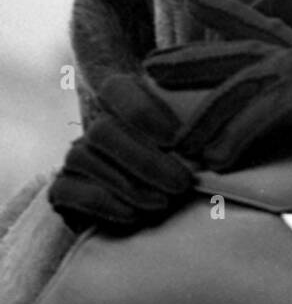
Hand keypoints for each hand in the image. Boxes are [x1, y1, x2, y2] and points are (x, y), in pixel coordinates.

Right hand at [49, 75, 195, 233]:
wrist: (159, 210)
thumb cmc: (189, 167)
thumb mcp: (198, 144)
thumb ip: (199, 131)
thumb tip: (217, 132)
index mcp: (126, 102)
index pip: (116, 89)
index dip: (141, 110)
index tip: (175, 138)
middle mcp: (95, 124)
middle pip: (103, 130)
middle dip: (145, 160)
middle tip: (182, 183)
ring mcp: (75, 156)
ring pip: (82, 157)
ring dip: (128, 184)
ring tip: (164, 201)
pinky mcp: (62, 189)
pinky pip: (66, 190)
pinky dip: (102, 202)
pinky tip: (134, 214)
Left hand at [145, 0, 291, 178]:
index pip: (261, 23)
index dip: (227, 11)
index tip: (196, 0)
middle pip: (235, 50)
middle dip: (191, 58)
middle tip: (148, 65)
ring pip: (240, 89)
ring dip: (206, 118)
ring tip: (176, 142)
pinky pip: (263, 117)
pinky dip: (238, 139)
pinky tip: (217, 161)